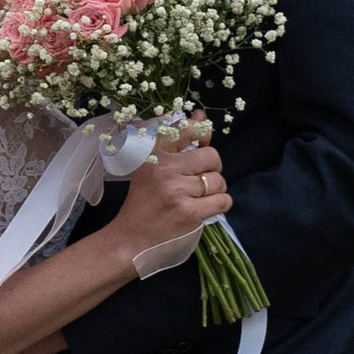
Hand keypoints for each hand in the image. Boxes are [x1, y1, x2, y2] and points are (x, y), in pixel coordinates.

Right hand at [113, 124, 228, 279]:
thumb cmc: (143, 200)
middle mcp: (165, 169)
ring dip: (215, 189)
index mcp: (153, 154)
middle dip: (212, 167)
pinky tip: (208, 207)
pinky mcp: (189, 213)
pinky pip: (222, 201)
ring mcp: (177, 191)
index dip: (202, 132)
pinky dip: (221, 204)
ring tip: (200, 196)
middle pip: (211, 156)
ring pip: (218, 180)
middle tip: (201, 178)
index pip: (187, 130)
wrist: (131, 236)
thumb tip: (202, 117)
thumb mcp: (150, 166)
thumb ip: (177, 141)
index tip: (202, 141)